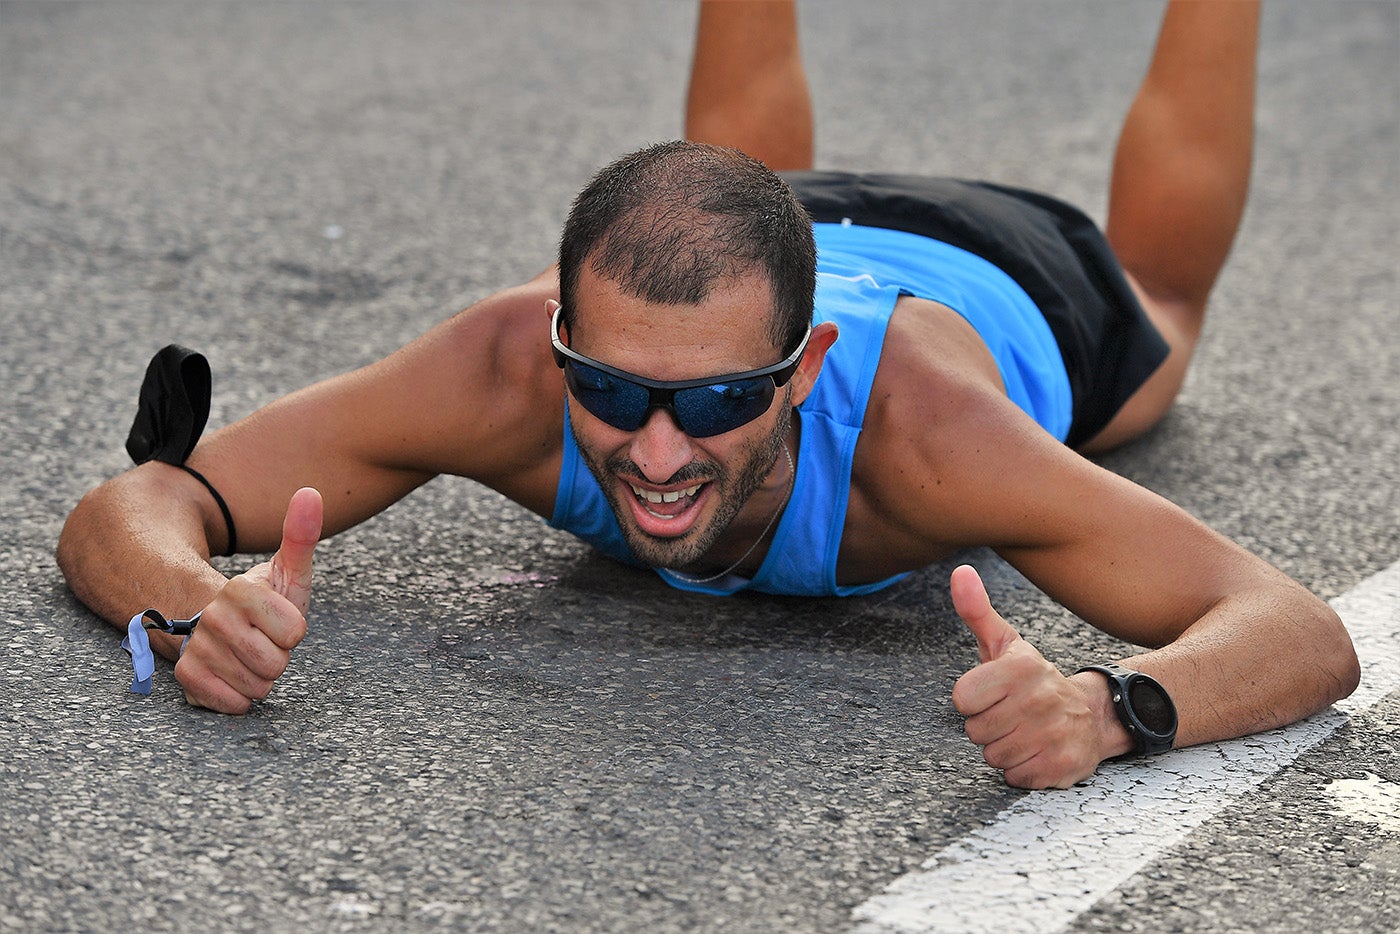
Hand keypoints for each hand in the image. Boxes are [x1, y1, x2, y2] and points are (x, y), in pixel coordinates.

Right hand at [175, 487, 322, 713]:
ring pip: (257, 686)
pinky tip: (232, 675)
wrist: (215, 624)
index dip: (292, 629)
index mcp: (239, 590)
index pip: (294, 631)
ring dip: (258, 677)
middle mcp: (212, 618)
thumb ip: (301, 534)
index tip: (278, 618)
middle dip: (277, 656)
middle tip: (262, 639)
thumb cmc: (264, 600)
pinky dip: (239, 696)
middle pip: (276, 664)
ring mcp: (196, 649)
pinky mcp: (187, 679)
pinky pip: (232, 703)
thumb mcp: (287, 570)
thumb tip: (311, 492)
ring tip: (246, 655)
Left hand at [949, 565, 1104, 788]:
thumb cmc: (1033, 680)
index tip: (992, 692)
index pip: (961, 699)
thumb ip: (976, 610)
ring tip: (1025, 731)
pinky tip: (1038, 750)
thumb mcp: (1005, 643)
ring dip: (1004, 748)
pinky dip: (1022, 769)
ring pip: (993, 756)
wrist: (1093, 714)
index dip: (972, 699)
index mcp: (1021, 667)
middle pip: (975, 731)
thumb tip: (960, 572)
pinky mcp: (1062, 766)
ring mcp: (1053, 735)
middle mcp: (1040, 699)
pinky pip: (1015, 777)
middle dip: (988, 725)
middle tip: (1011, 714)